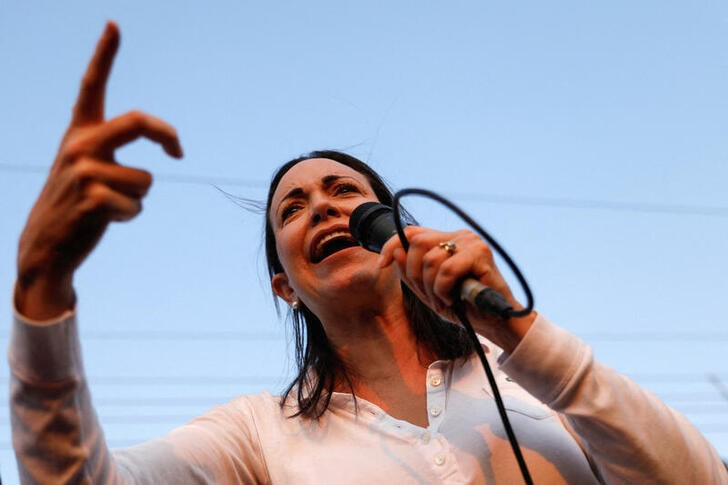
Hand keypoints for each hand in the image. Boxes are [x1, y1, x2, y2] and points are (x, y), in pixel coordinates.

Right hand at [15, 22, 182, 319]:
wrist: (46, 246)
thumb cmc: (78, 204)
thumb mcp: (89, 169)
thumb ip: (113, 149)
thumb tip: (167, 141)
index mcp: (78, 132)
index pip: (91, 86)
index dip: (104, 54)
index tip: (114, 24)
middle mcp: (79, 144)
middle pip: (140, 121)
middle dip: (167, 135)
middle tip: (178, 151)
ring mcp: (84, 170)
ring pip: (146, 179)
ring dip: (138, 198)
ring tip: (109, 206)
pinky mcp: (94, 198)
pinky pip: (138, 206)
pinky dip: (130, 217)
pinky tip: (104, 221)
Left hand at [378, 226, 535, 352]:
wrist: (494, 322)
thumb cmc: (463, 307)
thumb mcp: (428, 292)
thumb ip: (410, 273)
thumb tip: (395, 252)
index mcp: (446, 241)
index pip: (411, 232)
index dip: (391, 245)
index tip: (381, 265)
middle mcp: (458, 236)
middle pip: (416, 243)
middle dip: (415, 274)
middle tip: (430, 295)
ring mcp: (470, 241)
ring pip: (430, 259)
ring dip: (432, 288)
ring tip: (446, 300)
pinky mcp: (480, 252)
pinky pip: (446, 270)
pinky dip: (444, 290)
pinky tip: (455, 299)